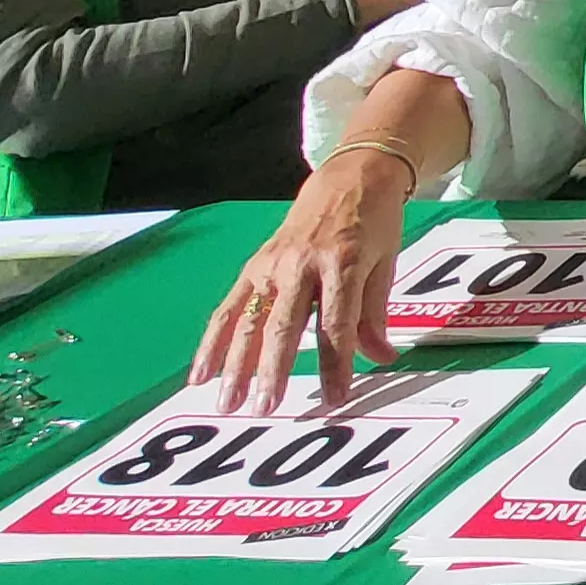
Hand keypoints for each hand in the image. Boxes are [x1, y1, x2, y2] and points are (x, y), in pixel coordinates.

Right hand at [193, 144, 413, 413]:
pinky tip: (200, 373)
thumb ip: (375, 315)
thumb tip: (380, 359)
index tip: (334, 398)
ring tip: (228, 403)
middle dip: (274, 370)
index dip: (336, 363)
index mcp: (342, 262)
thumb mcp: (385, 264)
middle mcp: (302, 264)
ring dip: (236, 365)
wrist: (350, 176)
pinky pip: (229, 308)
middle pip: (285, 325)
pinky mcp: (254, 266)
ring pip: (250, 321)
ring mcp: (272, 265)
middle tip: (267, 408)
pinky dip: (212, 342)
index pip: (337, 323)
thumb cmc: (373, 224)